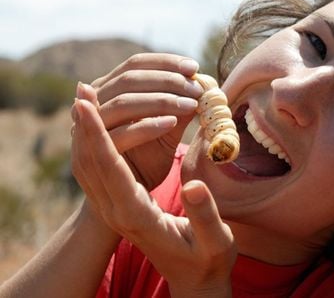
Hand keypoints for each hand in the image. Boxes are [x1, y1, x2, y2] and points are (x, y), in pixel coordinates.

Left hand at [71, 94, 235, 296]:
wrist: (194, 278)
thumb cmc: (208, 260)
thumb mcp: (215, 243)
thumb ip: (203, 216)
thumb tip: (192, 186)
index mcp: (138, 218)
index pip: (111, 171)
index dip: (99, 136)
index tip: (86, 106)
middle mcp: (118, 212)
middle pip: (93, 163)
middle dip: (86, 125)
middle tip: (82, 90)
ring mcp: (115, 208)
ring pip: (92, 164)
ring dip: (88, 130)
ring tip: (86, 96)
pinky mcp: (120, 202)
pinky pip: (100, 167)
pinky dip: (97, 140)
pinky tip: (100, 120)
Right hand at [78, 53, 203, 189]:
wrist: (127, 197)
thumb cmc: (148, 156)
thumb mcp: (167, 127)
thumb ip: (179, 106)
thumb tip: (204, 84)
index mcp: (108, 89)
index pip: (135, 64)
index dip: (165, 62)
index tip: (194, 67)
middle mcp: (93, 103)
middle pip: (129, 79)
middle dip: (166, 79)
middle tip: (196, 86)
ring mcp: (89, 128)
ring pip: (123, 102)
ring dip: (160, 100)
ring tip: (191, 104)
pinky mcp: (94, 153)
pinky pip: (121, 134)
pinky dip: (147, 125)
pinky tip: (172, 123)